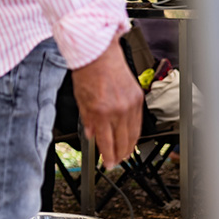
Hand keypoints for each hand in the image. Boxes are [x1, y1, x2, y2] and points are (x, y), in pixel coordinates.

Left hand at [70, 37, 142, 167]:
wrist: (99, 54)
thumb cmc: (87, 73)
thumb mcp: (80, 99)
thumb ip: (87, 120)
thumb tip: (92, 135)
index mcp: (101, 111)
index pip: (106, 142)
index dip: (108, 156)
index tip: (108, 164)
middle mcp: (118, 109)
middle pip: (122, 141)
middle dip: (120, 155)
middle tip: (116, 162)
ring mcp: (131, 104)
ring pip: (134, 133)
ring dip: (130, 146)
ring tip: (124, 154)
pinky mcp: (138, 98)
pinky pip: (138, 121)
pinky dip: (135, 132)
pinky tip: (131, 137)